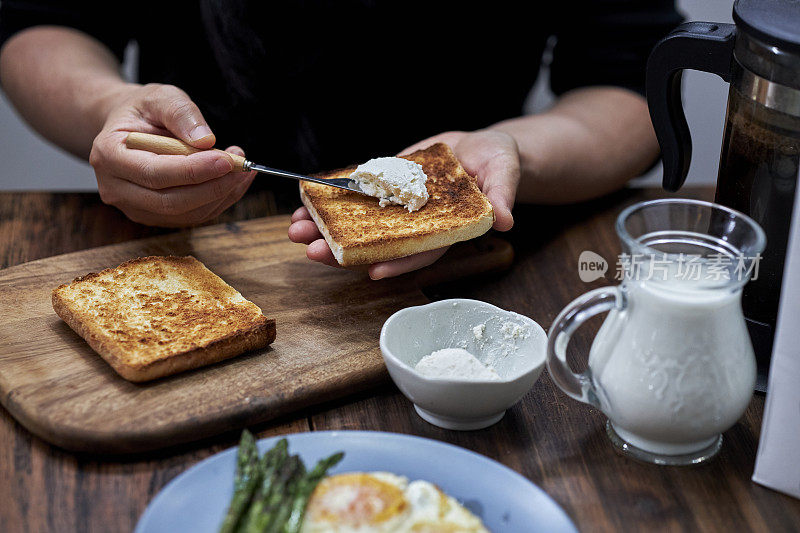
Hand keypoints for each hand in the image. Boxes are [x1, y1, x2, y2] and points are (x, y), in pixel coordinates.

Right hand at [89, 83, 255, 226]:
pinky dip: (217, 201)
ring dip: (220, 195)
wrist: (130, 127)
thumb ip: (181, 114)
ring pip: (184, 213)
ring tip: (242, 170)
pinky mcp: (153, 216)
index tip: (226, 160)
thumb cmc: (144, 111)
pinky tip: (233, 181)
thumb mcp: (161, 97)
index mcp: (108, 155)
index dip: (194, 170)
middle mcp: (115, 188)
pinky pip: (191, 216)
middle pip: (170, 201)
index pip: (154, 173)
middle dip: (212, 187)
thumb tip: (205, 140)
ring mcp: (133, 207)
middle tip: (241, 167)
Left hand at [288, 129, 519, 278]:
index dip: (398, 263)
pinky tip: (304, 202)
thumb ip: (503, 195)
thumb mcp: (504, 173)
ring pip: (358, 226)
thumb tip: (507, 219)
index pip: (420, 252)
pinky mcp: (385, 187)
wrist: (478, 148)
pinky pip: (355, 198)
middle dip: (343, 251)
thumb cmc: (498, 162)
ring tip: (294, 229)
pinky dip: (331, 202)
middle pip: (378, 245)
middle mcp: (415, 225)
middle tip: (311, 251)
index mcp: (445, 230)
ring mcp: (397, 209)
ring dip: (326, 229)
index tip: (371, 271)